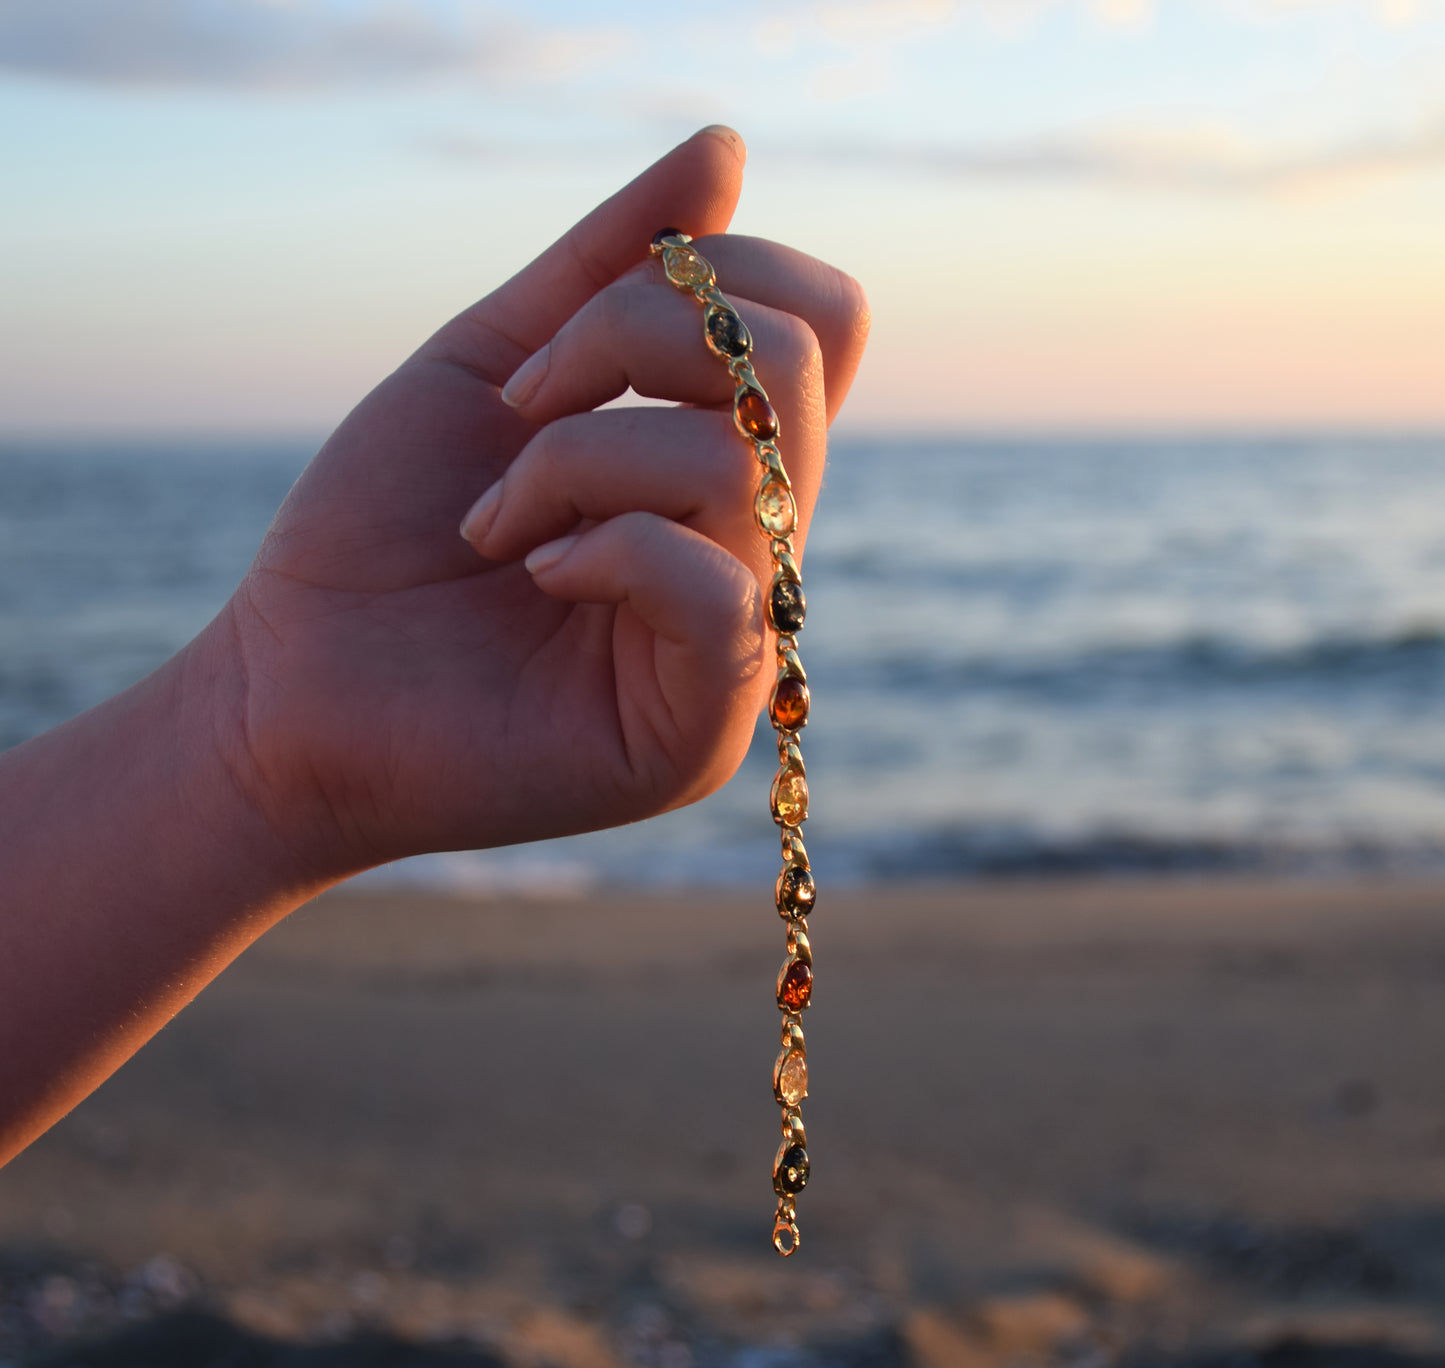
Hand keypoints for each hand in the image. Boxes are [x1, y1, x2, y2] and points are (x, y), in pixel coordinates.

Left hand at [217, 127, 869, 878]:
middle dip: (631, 340)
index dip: (724, 269)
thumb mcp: (496, 363)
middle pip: (797, 368)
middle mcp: (753, 547)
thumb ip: (609, 265)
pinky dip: (606, 548)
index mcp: (722, 464)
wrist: (293, 683)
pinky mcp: (699, 730)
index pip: (822, 323)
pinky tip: (533, 574)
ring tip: (497, 518)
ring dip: (581, 458)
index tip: (577, 324)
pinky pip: (718, 591)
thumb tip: (725, 149)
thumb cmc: (387, 531)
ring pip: (740, 466)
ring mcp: (738, 642)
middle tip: (523, 409)